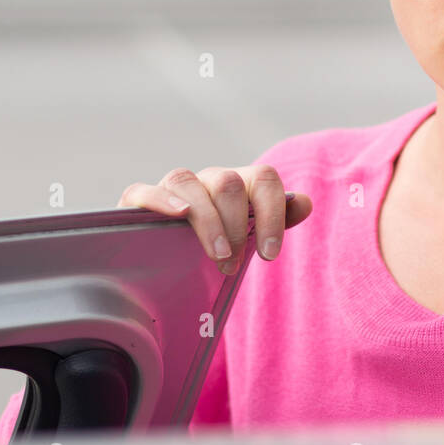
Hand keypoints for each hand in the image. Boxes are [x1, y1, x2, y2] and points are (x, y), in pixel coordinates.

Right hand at [118, 165, 312, 273]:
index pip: (265, 179)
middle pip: (228, 183)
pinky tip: (179, 216)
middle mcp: (208, 179)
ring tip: (217, 256)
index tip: (270, 255)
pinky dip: (162, 200)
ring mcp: (174, 187)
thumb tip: (305, 202)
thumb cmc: (220, 247)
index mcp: (241, 185)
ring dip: (207, 221)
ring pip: (189, 182)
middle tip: (234, 265)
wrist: (171, 261)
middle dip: (236, 226)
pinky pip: (146, 190)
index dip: (272, 214)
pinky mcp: (137, 201)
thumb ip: (278, 220)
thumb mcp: (249, 237)